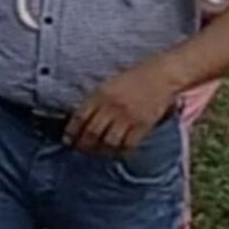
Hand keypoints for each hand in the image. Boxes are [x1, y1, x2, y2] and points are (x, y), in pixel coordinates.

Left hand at [66, 60, 180, 156]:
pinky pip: (129, 144)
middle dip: (84, 146)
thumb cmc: (132, 79)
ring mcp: (128, 116)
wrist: (160, 75)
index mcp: (100, 94)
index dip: (71, 132)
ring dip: (101, 151)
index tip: (68, 141)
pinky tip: (118, 153)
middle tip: (82, 151)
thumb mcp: (108, 85)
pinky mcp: (143, 124)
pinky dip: (121, 152)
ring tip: (99, 153)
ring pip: (109, 142)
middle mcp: (112, 106)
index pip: (80, 117)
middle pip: (92, 133)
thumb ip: (95, 101)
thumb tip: (80, 122)